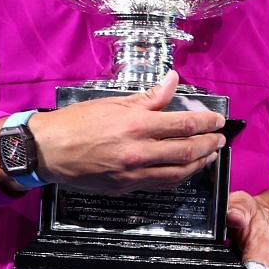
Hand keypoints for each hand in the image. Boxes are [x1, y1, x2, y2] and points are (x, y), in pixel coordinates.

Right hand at [24, 70, 225, 193]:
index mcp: (137, 124)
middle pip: (187, 151)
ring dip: (200, 164)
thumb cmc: (78, 122)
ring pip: (178, 173)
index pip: (185, 125)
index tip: (219, 120)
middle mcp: (138, 151)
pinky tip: (186, 170)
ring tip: (210, 155)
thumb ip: (149, 96)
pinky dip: (179, 177)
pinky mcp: (126, 187)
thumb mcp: (114, 102)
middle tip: (220, 139)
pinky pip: (160, 184)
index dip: (208, 123)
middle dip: (210, 145)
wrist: (47, 150)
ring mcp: (133, 173)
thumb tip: (173, 80)